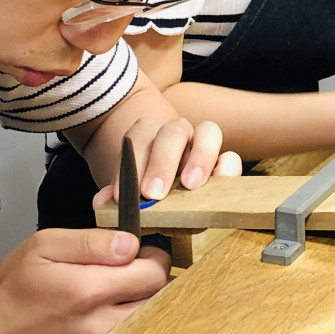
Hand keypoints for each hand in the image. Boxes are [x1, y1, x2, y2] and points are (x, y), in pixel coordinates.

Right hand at [0, 227, 168, 333]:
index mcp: (86, 291)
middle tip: (135, 268)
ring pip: (146, 325)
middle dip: (153, 280)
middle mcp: (96, 327)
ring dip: (144, 304)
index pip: (153, 274)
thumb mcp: (45, 245)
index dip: (153, 257)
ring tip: (123, 290)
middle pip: (158, 301)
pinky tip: (108, 313)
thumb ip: (92, 242)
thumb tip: (130, 243)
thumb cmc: (14, 285)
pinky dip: (127, 327)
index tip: (142, 251)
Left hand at [95, 118, 241, 204]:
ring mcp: (203, 146)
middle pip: (173, 132)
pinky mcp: (225, 165)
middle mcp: (178, 135)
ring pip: (208, 132)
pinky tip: (215, 188)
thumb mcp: (127, 195)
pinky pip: (231, 158)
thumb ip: (114, 197)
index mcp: (149, 136)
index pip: (139, 137)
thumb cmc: (145, 192)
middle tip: (152, 193)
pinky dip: (226, 170)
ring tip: (190, 185)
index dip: (131, 164)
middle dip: (162, 162)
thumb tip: (103, 202)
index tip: (123, 196)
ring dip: (199, 158)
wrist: (166, 196)